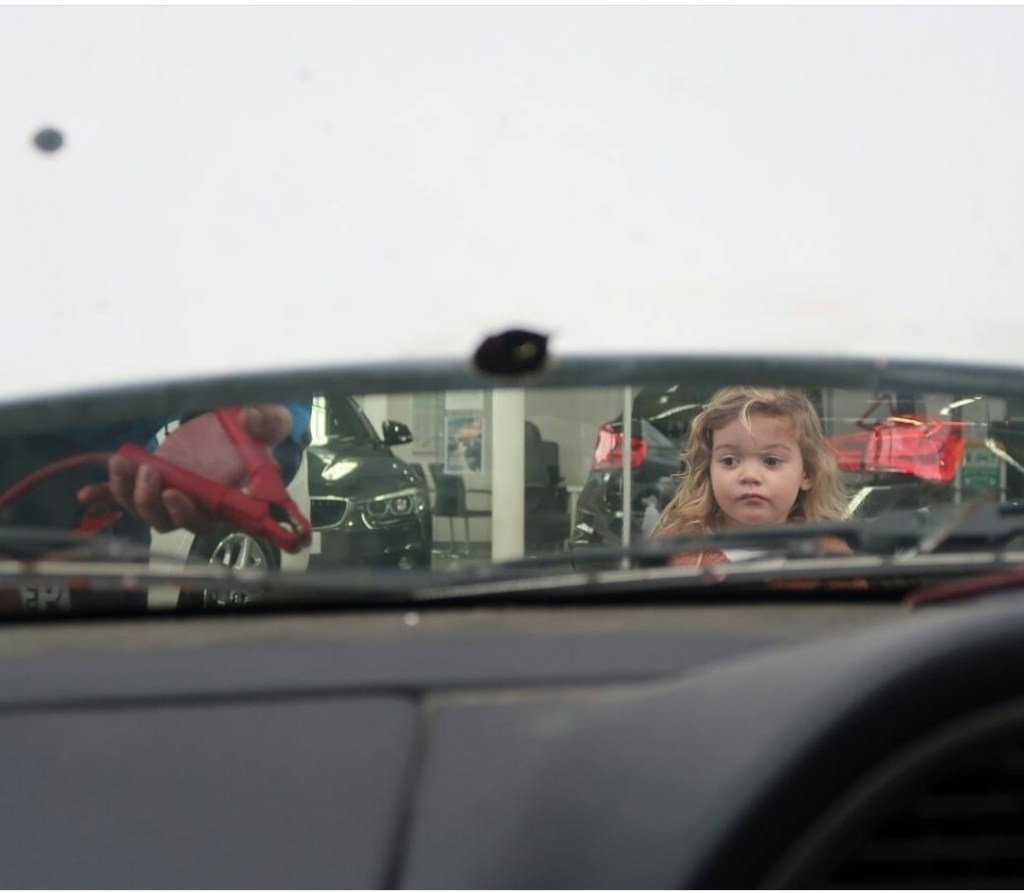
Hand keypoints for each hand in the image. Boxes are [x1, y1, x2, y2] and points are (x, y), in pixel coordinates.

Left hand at [78, 405, 292, 534]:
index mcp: (226, 496)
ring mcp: (171, 491)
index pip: (207, 520)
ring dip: (127, 493)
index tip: (176, 496)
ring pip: (143, 509)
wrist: (237, 423)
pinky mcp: (152, 478)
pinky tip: (87, 494)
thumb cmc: (257, 430)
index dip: (188, 515)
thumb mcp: (269, 421)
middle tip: (150, 474)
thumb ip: (266, 422)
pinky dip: (105, 495)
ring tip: (123, 464)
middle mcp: (196, 501)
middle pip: (167, 520)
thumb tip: (251, 417)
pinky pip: (123, 495)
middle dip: (152, 502)